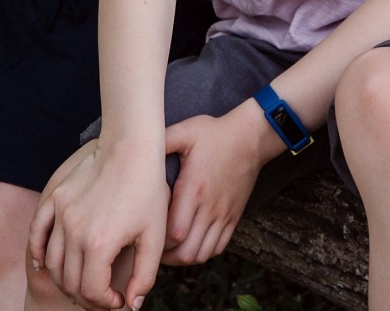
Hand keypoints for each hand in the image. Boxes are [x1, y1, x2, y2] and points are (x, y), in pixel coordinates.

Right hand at [29, 139, 169, 310]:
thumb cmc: (148, 191)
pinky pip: (36, 235)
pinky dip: (38, 255)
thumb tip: (131, 306)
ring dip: (65, 281)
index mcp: (100, 244)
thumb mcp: (155, 237)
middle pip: (70, 282)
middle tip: (103, 296)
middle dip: (87, 298)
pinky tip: (44, 265)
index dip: (106, 304)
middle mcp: (74, 232)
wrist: (131, 147)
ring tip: (83, 281)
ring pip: (52, 264)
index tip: (119, 300)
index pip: (92, 292)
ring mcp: (60, 215)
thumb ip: (144, 276)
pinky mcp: (54, 200)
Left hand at [160, 107, 276, 264]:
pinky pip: (218, 248)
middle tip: (152, 248)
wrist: (251, 138)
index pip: (174, 233)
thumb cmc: (215, 133)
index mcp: (193, 189)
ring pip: (202, 254)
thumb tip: (137, 147)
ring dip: (183, 257)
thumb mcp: (185, 131)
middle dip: (166, 256)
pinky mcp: (233, 218)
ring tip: (168, 250)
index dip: (157, 242)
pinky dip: (202, 253)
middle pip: (187, 251)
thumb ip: (161, 141)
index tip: (145, 235)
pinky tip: (190, 244)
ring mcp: (223, 215)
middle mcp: (209, 207)